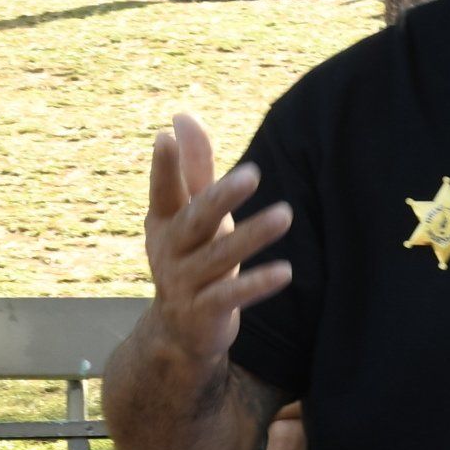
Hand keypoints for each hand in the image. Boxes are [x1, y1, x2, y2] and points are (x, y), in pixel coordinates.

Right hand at [143, 112, 291, 380]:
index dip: (164, 167)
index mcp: (163, 222)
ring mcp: (185, 284)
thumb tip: (181, 117)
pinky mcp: (204, 313)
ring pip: (220, 256)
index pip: (163, 191)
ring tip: (286, 214)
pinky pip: (232, 296)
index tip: (166, 137)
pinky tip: (285, 271)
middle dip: (220, 197)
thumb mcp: (190, 214)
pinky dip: (257, 284)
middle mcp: (169, 251)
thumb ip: (192, 169)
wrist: (180, 332)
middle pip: (196, 220)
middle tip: (252, 174)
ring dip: (253, 236)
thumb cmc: (193, 258)